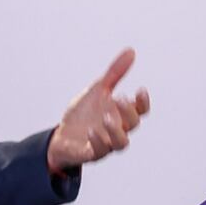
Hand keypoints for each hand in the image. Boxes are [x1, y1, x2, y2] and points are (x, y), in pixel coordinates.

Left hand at [47, 48, 150, 171]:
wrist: (62, 136)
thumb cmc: (84, 114)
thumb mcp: (98, 90)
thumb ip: (114, 73)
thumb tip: (131, 51)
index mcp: (120, 115)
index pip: (140, 111)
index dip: (143, 102)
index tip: (140, 90)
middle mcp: (117, 130)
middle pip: (132, 124)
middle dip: (127, 111)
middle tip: (117, 98)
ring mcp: (106, 143)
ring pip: (121, 143)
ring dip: (116, 130)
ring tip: (106, 117)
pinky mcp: (91, 153)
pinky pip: (99, 151)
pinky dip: (98, 141)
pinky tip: (90, 130)